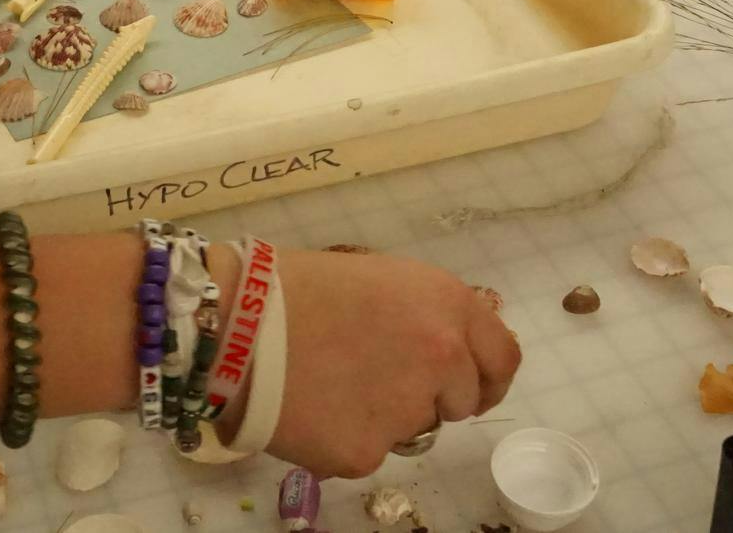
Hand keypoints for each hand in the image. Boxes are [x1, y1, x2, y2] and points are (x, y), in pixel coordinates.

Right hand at [251, 249, 519, 477]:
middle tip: (372, 375)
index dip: (486, 376)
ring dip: (383, 415)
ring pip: (410, 428)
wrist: (230, 321)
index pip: (503, 359)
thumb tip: (442, 347)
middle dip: (427, 394)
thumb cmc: (295, 285)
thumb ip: (424, 314)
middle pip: (458, 401)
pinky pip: (366, 451)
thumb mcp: (379, 277)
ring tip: (328, 381)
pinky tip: (307, 406)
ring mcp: (406, 412)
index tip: (467, 386)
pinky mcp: (366, 454)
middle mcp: (441, 359)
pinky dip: (342, 436)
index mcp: (448, 305)